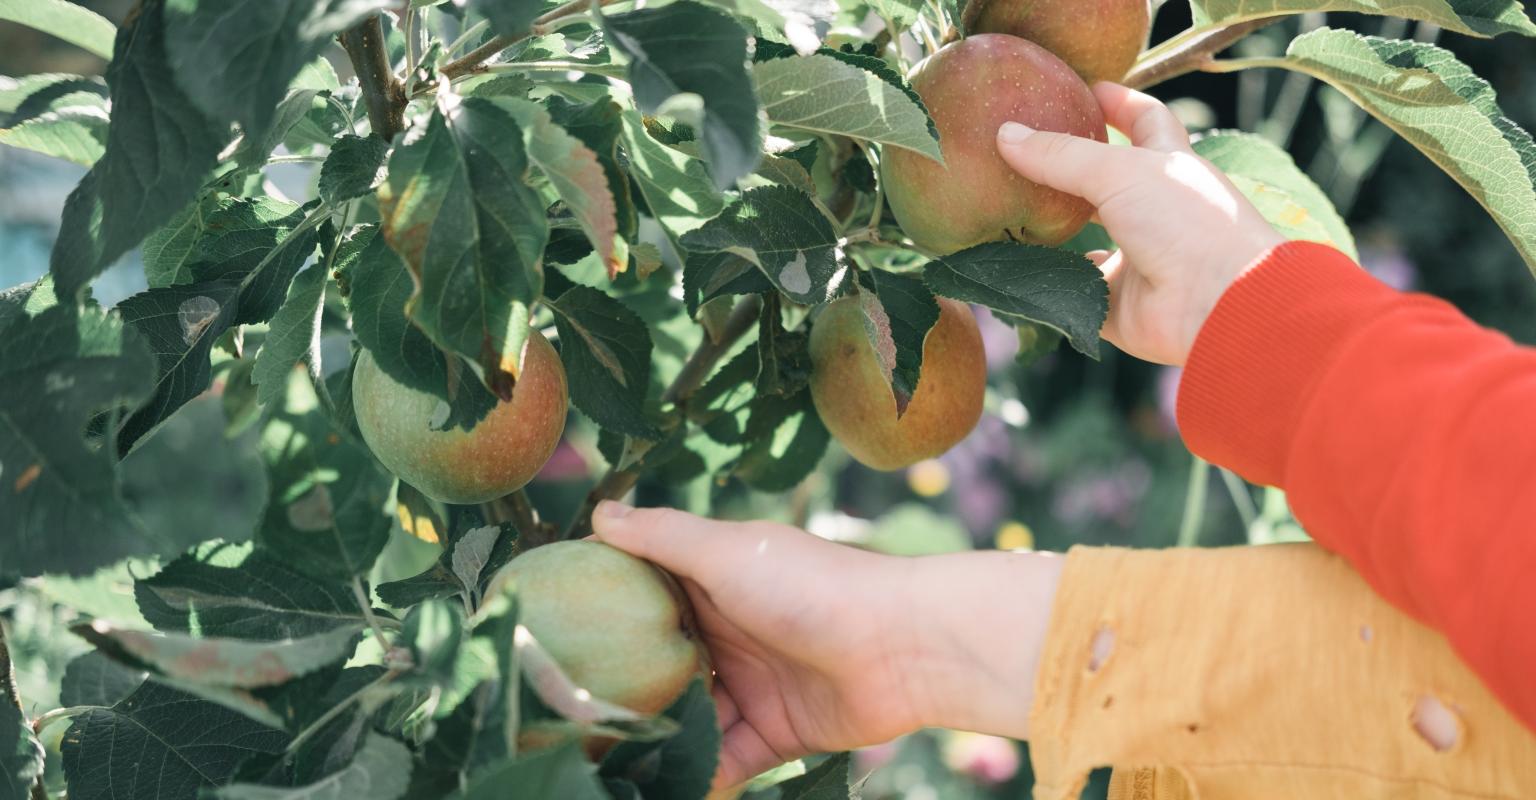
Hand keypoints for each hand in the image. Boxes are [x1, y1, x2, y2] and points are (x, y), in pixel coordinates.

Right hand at [592, 502, 1062, 789]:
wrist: (905, 645)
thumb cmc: (812, 585)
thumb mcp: (727, 551)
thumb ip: (662, 537)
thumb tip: (598, 512)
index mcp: (711, 582)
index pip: (643, 600)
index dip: (602, 618)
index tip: (548, 641)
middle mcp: (726, 633)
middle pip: (661, 668)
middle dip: (622, 694)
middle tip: (564, 722)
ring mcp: (750, 684)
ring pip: (689, 720)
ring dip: (656, 742)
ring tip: (605, 763)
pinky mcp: (775, 732)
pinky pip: (726, 759)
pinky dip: (700, 775)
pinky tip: (662, 785)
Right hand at [995, 82, 1286, 365]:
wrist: (1215, 304)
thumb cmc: (1185, 222)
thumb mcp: (1120, 172)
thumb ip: (1062, 156)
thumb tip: (1005, 135)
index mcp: (1169, 167)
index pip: (1145, 121)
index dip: (1118, 102)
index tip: (1085, 88)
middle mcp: (1156, 211)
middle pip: (1108, 182)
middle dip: (1073, 168)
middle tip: (1027, 151)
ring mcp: (1139, 258)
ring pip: (1089, 239)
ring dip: (1056, 229)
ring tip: (1009, 211)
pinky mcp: (1121, 303)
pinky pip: (1077, 293)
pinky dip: (1053, 284)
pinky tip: (1021, 271)